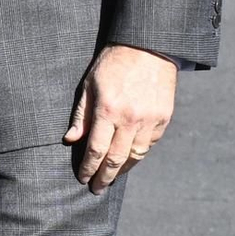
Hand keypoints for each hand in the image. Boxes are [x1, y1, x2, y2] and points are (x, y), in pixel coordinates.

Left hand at [64, 44, 177, 192]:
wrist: (149, 46)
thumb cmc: (114, 63)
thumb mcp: (90, 84)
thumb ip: (81, 114)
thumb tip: (71, 139)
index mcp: (108, 110)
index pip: (95, 149)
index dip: (88, 168)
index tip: (83, 178)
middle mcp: (130, 119)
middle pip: (115, 159)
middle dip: (104, 177)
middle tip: (96, 188)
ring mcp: (150, 120)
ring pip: (136, 156)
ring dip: (122, 170)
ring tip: (112, 177)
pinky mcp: (164, 118)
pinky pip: (150, 145)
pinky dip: (138, 155)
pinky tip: (129, 159)